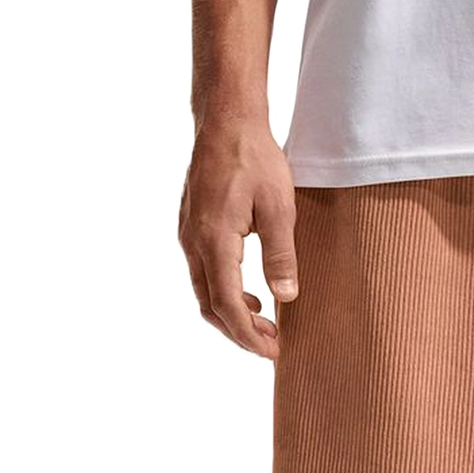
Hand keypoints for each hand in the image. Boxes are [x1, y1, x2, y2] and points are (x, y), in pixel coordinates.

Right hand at [179, 120, 297, 357]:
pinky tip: (252, 294)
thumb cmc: (254, 159)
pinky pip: (203, 274)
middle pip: (211, 308)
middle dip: (240, 333)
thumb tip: (286, 296)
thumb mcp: (279, 208)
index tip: (274, 351)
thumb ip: (281, 255)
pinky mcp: (191, 228)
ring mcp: (188, 235)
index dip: (249, 336)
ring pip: (204, 293)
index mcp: (214, 242)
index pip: (228, 306)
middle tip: (273, 346)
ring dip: (233, 315)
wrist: (226, 120)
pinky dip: (225, 294)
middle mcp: (193, 243)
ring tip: (266, 325)